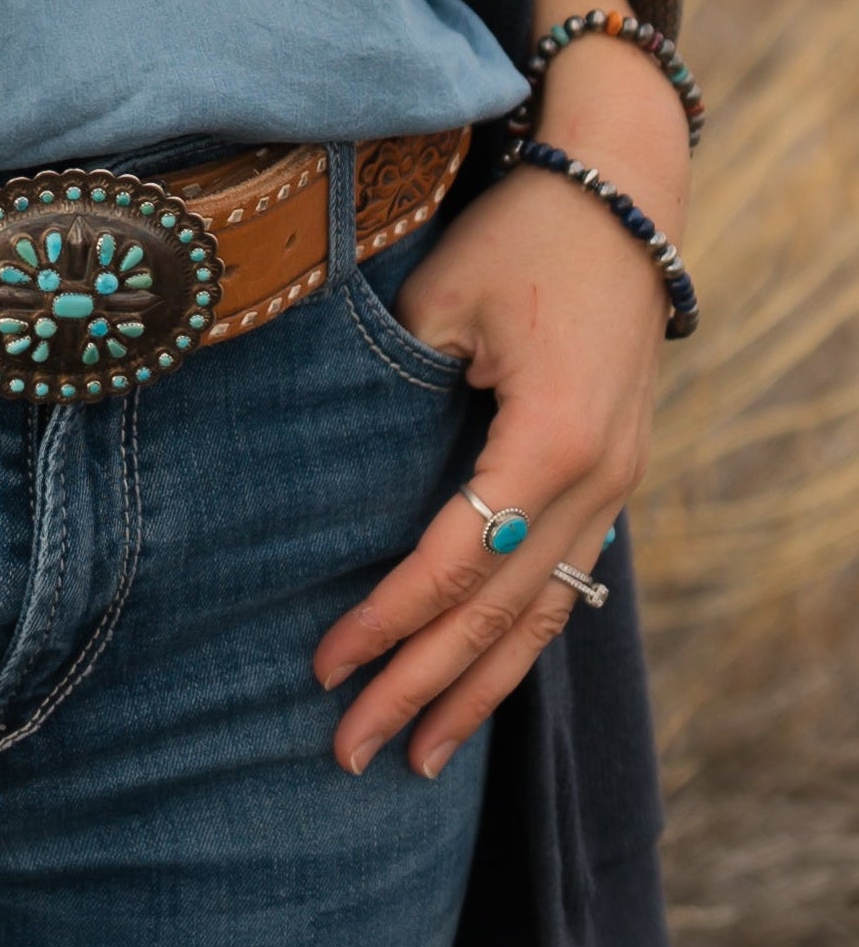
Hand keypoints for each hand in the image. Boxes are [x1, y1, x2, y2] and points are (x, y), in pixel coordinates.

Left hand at [313, 16, 690, 782]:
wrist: (621, 190)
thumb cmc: (522, 232)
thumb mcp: (442, 295)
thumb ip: (397, 388)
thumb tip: (330, 470)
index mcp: (552, 439)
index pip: (454, 561)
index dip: (387, 621)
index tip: (324, 666)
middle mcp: (598, 478)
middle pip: (499, 610)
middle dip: (422, 686)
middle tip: (350, 750)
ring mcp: (617, 483)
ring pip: (543, 613)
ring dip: (478, 688)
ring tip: (418, 756)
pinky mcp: (615, 475)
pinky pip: (566, 580)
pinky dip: (520, 640)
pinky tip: (481, 684)